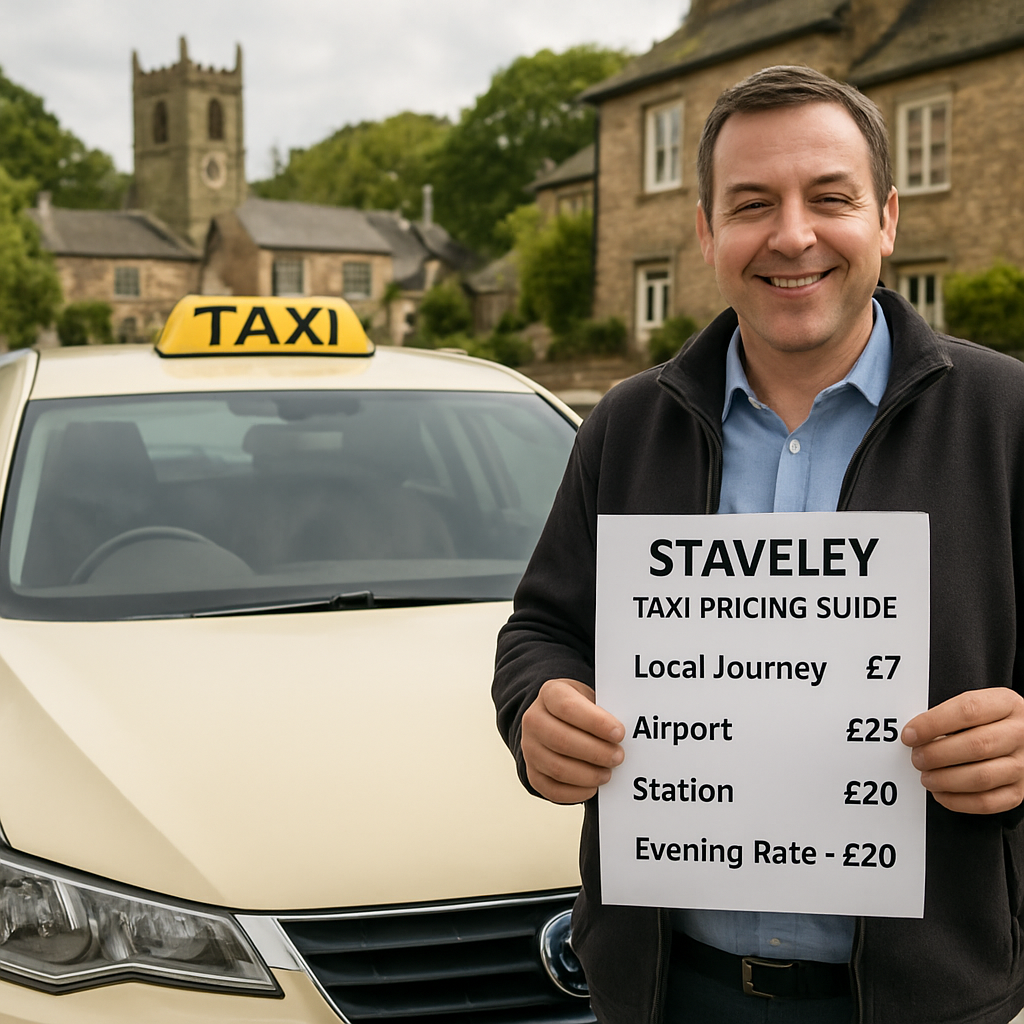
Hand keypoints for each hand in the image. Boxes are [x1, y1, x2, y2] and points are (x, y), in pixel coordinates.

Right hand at [521, 678, 624, 803]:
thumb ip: (605, 710)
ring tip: (608, 773)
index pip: (568, 707)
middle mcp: (534, 720)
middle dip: (595, 752)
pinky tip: (593, 786)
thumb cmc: (583, 709)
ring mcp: (529, 748)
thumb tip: (622, 733)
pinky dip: (576, 792)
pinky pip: (552, 790)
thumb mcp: (592, 698)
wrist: (557, 720)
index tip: (619, 733)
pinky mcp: (533, 773)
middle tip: (619, 757)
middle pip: (561, 740)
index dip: (595, 722)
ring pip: (557, 767)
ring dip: (588, 774)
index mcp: (550, 694)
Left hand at [902, 688, 1023, 813]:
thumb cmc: (991, 720)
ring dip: (945, 779)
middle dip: (937, 754)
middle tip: (917, 757)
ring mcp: (1023, 765)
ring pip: (982, 777)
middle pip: (976, 746)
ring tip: (926, 777)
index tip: (910, 734)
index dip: (933, 724)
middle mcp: (1020, 734)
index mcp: (1006, 704)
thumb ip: (951, 714)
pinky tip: (941, 793)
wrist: (1023, 737)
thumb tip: (915, 732)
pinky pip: (987, 802)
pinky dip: (958, 801)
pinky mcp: (1019, 791)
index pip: (967, 710)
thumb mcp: (978, 704)